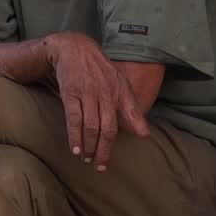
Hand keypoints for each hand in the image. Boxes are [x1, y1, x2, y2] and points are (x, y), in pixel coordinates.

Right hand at [42, 32, 149, 170]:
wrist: (75, 49)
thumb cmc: (99, 70)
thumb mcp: (120, 85)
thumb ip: (132, 110)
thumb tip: (144, 134)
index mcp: (120, 93)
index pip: (123, 123)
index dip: (117, 144)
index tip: (109, 162)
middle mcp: (105, 95)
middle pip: (107, 129)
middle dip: (102, 150)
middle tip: (98, 166)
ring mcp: (87, 94)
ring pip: (90, 126)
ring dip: (88, 146)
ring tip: (86, 159)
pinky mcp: (71, 93)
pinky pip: (74, 118)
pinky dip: (74, 135)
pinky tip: (75, 148)